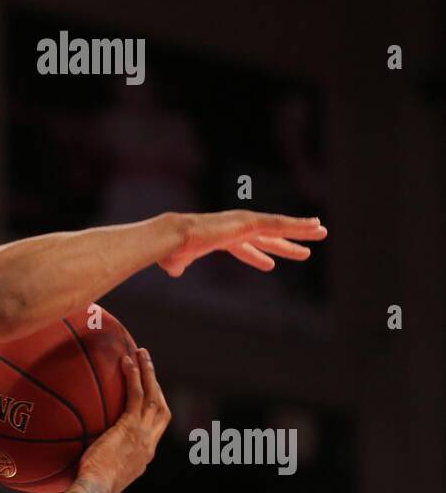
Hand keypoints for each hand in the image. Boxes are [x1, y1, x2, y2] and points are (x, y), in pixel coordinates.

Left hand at [77, 348, 169, 492]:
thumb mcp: (101, 474)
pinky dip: (134, 377)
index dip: (154, 411)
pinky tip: (127, 361)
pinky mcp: (130, 427)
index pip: (155, 429)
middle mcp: (148, 444)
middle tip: (150, 366)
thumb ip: (100, 461)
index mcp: (143, 456)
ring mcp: (142, 435)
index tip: (150, 396)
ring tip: (141, 352)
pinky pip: (135, 396)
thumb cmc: (90, 488)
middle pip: (160, 408)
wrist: (95, 490)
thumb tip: (81, 457)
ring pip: (152, 397)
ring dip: (148, 373)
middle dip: (156, 385)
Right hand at [160, 210, 326, 277]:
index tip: (270, 264)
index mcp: (221, 238)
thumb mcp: (177, 260)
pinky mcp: (250, 223)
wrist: (172, 237)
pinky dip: (298, 225)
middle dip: (286, 244)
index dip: (257, 256)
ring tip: (321, 232)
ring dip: (301, 230)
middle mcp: (236, 228)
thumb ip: (179, 264)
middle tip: (304, 251)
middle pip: (267, 238)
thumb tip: (174, 270)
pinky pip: (280, 225)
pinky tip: (314, 227)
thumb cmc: (171, 249)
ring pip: (279, 228)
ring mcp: (244, 224)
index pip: (244, 248)